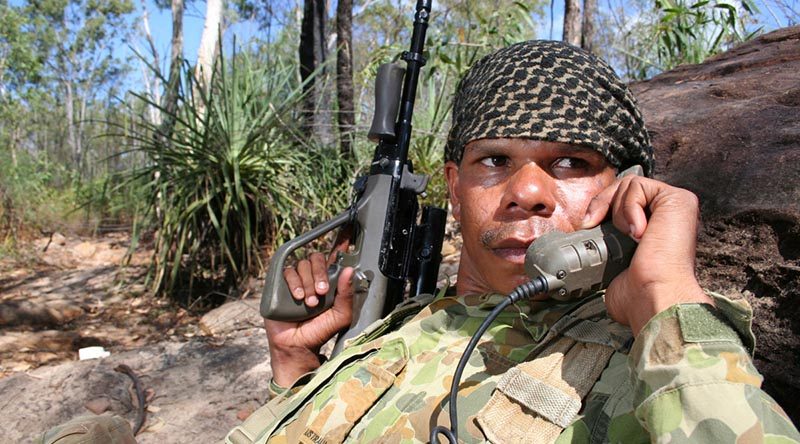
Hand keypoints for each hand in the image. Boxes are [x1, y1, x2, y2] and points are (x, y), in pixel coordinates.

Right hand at [264, 233, 353, 386]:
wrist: (297, 346)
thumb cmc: (320, 332)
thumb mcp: (340, 316)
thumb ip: (346, 296)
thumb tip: (348, 271)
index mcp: (329, 281)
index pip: (335, 257)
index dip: (341, 242)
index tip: (348, 228)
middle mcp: (313, 277)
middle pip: (317, 257)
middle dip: (320, 273)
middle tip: (321, 291)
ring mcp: (296, 280)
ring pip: (302, 264)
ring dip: (308, 282)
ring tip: (310, 302)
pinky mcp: (280, 285)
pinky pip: (287, 272)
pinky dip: (294, 283)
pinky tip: (298, 298)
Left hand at [582, 175, 712, 335]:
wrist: (652, 296)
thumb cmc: (636, 291)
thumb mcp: (611, 264)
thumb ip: (605, 247)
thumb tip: (582, 248)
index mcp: (653, 228)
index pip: (620, 201)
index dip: (600, 209)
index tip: (587, 226)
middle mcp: (666, 215)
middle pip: (623, 188)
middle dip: (602, 204)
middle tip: (594, 224)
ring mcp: (675, 206)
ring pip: (629, 184)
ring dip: (617, 210)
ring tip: (627, 236)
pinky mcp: (679, 199)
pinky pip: (639, 185)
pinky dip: (629, 207)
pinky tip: (638, 233)